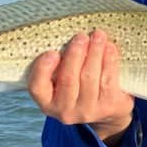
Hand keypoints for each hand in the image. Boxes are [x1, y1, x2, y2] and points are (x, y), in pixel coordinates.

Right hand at [28, 29, 134, 145]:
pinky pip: (108, 79)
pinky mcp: (108, 107)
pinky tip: (109, 47)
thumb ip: (59, 64)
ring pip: (89, 77)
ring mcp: (87, 111)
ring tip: (98, 36)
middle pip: (68, 79)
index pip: (37, 87)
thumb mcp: (63, 80)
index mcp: (47, 102)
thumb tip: (66, 35)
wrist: (108, 110)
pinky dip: (109, 60)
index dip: (43, 69)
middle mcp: (65, 111)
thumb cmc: (80, 86)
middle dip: (75, 54)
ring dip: (94, 52)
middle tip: (81, 36)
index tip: (52, 52)